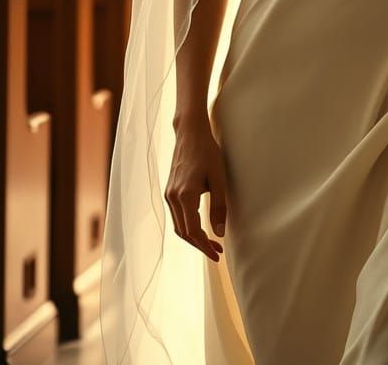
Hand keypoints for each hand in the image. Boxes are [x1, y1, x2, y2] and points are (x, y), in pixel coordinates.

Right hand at [164, 119, 226, 260]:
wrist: (190, 132)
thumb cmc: (207, 152)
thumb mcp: (219, 178)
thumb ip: (219, 206)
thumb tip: (219, 233)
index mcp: (184, 195)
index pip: (192, 231)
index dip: (205, 246)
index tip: (218, 253)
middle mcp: (172, 197)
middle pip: (184, 232)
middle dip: (200, 245)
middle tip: (217, 252)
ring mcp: (168, 194)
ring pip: (179, 226)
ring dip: (194, 237)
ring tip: (212, 243)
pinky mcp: (169, 190)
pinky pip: (177, 215)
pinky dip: (188, 226)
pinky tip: (201, 226)